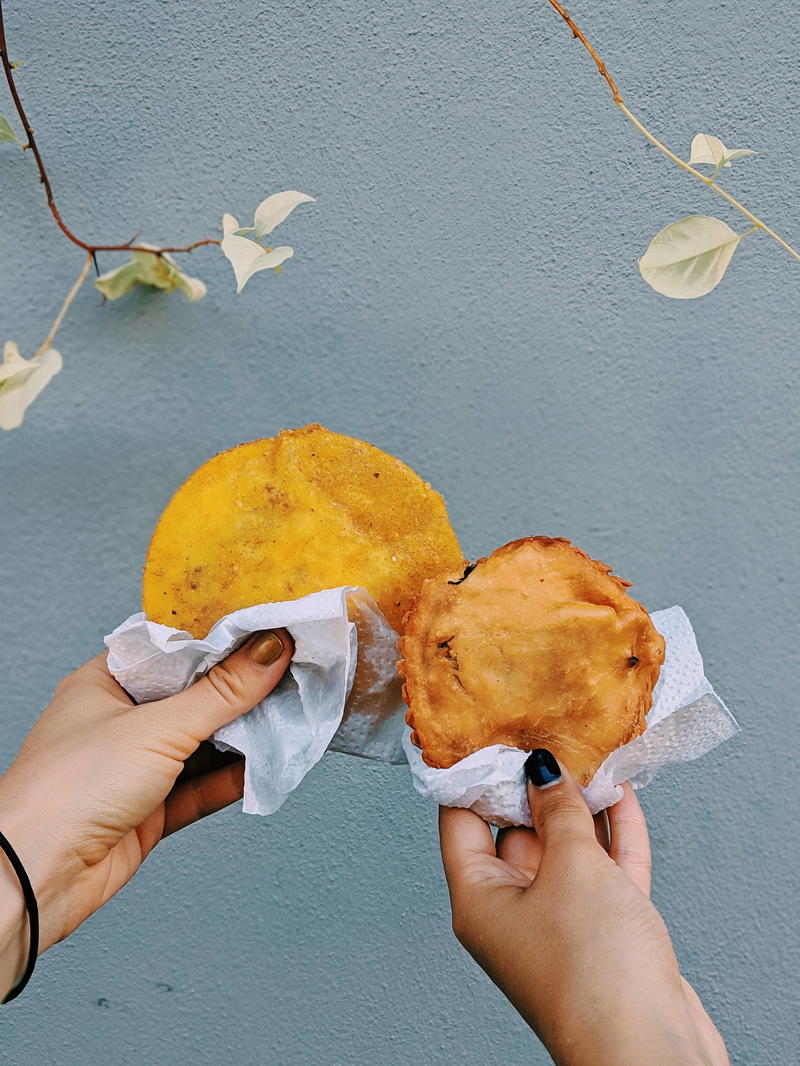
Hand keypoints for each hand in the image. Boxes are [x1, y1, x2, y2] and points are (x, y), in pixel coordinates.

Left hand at [0, 629, 291, 996]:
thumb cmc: (70, 789)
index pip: (173, 650)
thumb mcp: (158, 728)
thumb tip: (270, 650)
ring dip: (241, 737)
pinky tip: (263, 765)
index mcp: (106, 683)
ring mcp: (134, 769)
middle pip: (193, 697)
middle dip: (240, 691)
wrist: (37, 879)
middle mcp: (119, 722)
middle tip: (290, 674)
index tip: (266, 631)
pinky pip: (201, 788)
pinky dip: (232, 778)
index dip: (220, 640)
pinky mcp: (149, 812)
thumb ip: (222, 692)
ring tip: (288, 717)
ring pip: (201, 744)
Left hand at [439, 752, 729, 1065]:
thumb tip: (540, 768)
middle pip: (516, 831)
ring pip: (565, 849)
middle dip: (535, 785)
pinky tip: (621, 794)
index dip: (471, 775)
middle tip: (548, 733)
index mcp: (479, 899)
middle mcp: (512, 911)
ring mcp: (559, 924)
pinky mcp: (604, 935)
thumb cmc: (593, 970)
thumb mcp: (570, 868)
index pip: (460, 821)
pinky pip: (602, 871)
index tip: (483, 730)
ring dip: (580, 805)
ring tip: (591, 754)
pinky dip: (612, 834)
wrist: (650, 1052)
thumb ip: (556, 810)